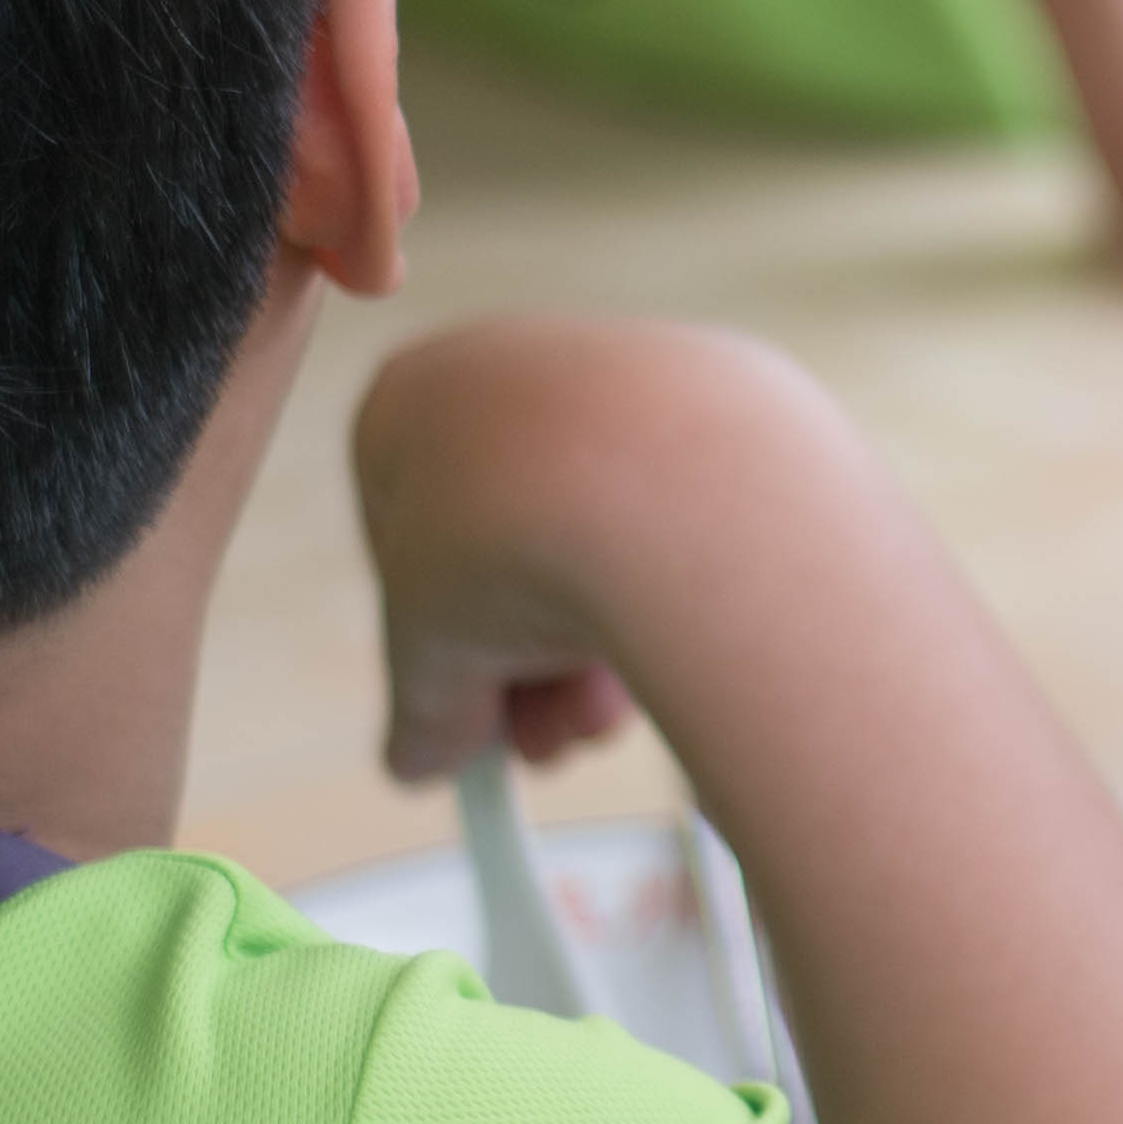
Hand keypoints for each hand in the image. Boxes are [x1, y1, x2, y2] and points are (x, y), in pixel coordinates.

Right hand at [353, 314, 751, 780]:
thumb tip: (420, 757)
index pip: (399, 536)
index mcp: (412, 396)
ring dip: (595, 648)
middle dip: (524, 666)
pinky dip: (669, 591)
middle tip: (549, 745)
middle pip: (508, 546)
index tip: (463, 721)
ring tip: (608, 717)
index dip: (428, 641)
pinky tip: (679, 656)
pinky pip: (675, 518)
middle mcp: (518, 366)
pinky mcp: (724, 408)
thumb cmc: (512, 543)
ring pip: (598, 537)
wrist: (677, 485)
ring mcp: (625, 379)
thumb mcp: (428, 652)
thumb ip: (421, 706)